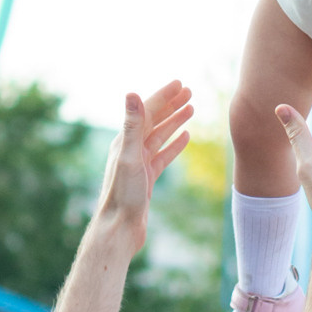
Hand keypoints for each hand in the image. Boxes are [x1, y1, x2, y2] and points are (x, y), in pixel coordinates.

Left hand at [94, 81, 193, 246]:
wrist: (120, 228)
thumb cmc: (123, 194)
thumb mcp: (129, 156)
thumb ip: (131, 125)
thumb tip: (131, 93)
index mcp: (125, 140)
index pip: (147, 111)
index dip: (163, 96)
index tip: (179, 83)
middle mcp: (130, 148)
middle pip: (154, 120)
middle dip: (171, 104)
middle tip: (189, 91)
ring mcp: (138, 163)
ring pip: (160, 136)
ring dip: (175, 121)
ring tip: (192, 109)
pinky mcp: (146, 177)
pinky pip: (162, 154)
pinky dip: (174, 144)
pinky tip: (186, 137)